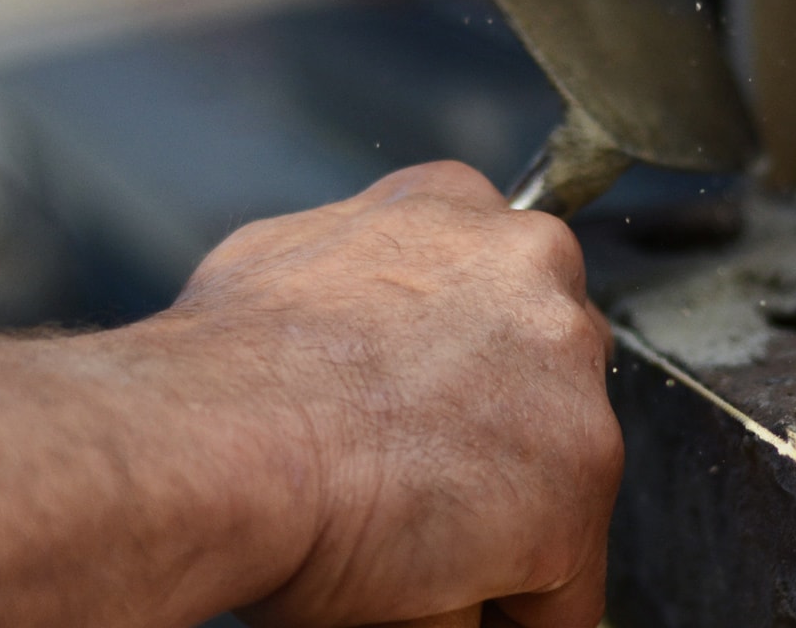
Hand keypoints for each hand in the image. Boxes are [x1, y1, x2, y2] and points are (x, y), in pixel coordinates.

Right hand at [155, 162, 621, 627]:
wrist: (215, 444)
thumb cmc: (221, 373)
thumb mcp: (277, 261)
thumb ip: (349, 268)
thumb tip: (347, 311)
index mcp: (457, 206)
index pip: (499, 285)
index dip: (462, 368)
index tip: (425, 412)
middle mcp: (534, 265)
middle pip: (548, 373)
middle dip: (499, 434)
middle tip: (411, 480)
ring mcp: (568, 371)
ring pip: (563, 476)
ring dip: (502, 517)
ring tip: (406, 539)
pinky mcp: (581, 480)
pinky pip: (564, 587)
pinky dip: (511, 605)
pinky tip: (432, 594)